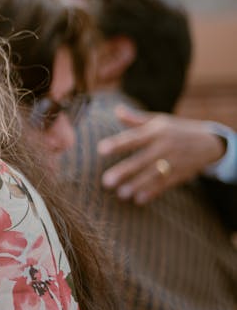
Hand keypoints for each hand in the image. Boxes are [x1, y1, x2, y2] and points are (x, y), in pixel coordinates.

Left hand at [98, 107, 226, 203]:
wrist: (210, 142)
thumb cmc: (176, 130)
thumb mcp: (159, 121)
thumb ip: (136, 119)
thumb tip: (116, 110)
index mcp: (156, 131)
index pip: (133, 137)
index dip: (117, 144)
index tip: (100, 150)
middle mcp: (164, 146)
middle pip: (141, 160)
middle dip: (124, 171)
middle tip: (106, 182)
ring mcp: (174, 161)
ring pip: (153, 175)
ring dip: (137, 185)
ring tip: (121, 194)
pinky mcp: (181, 174)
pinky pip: (165, 184)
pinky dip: (153, 192)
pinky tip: (139, 200)